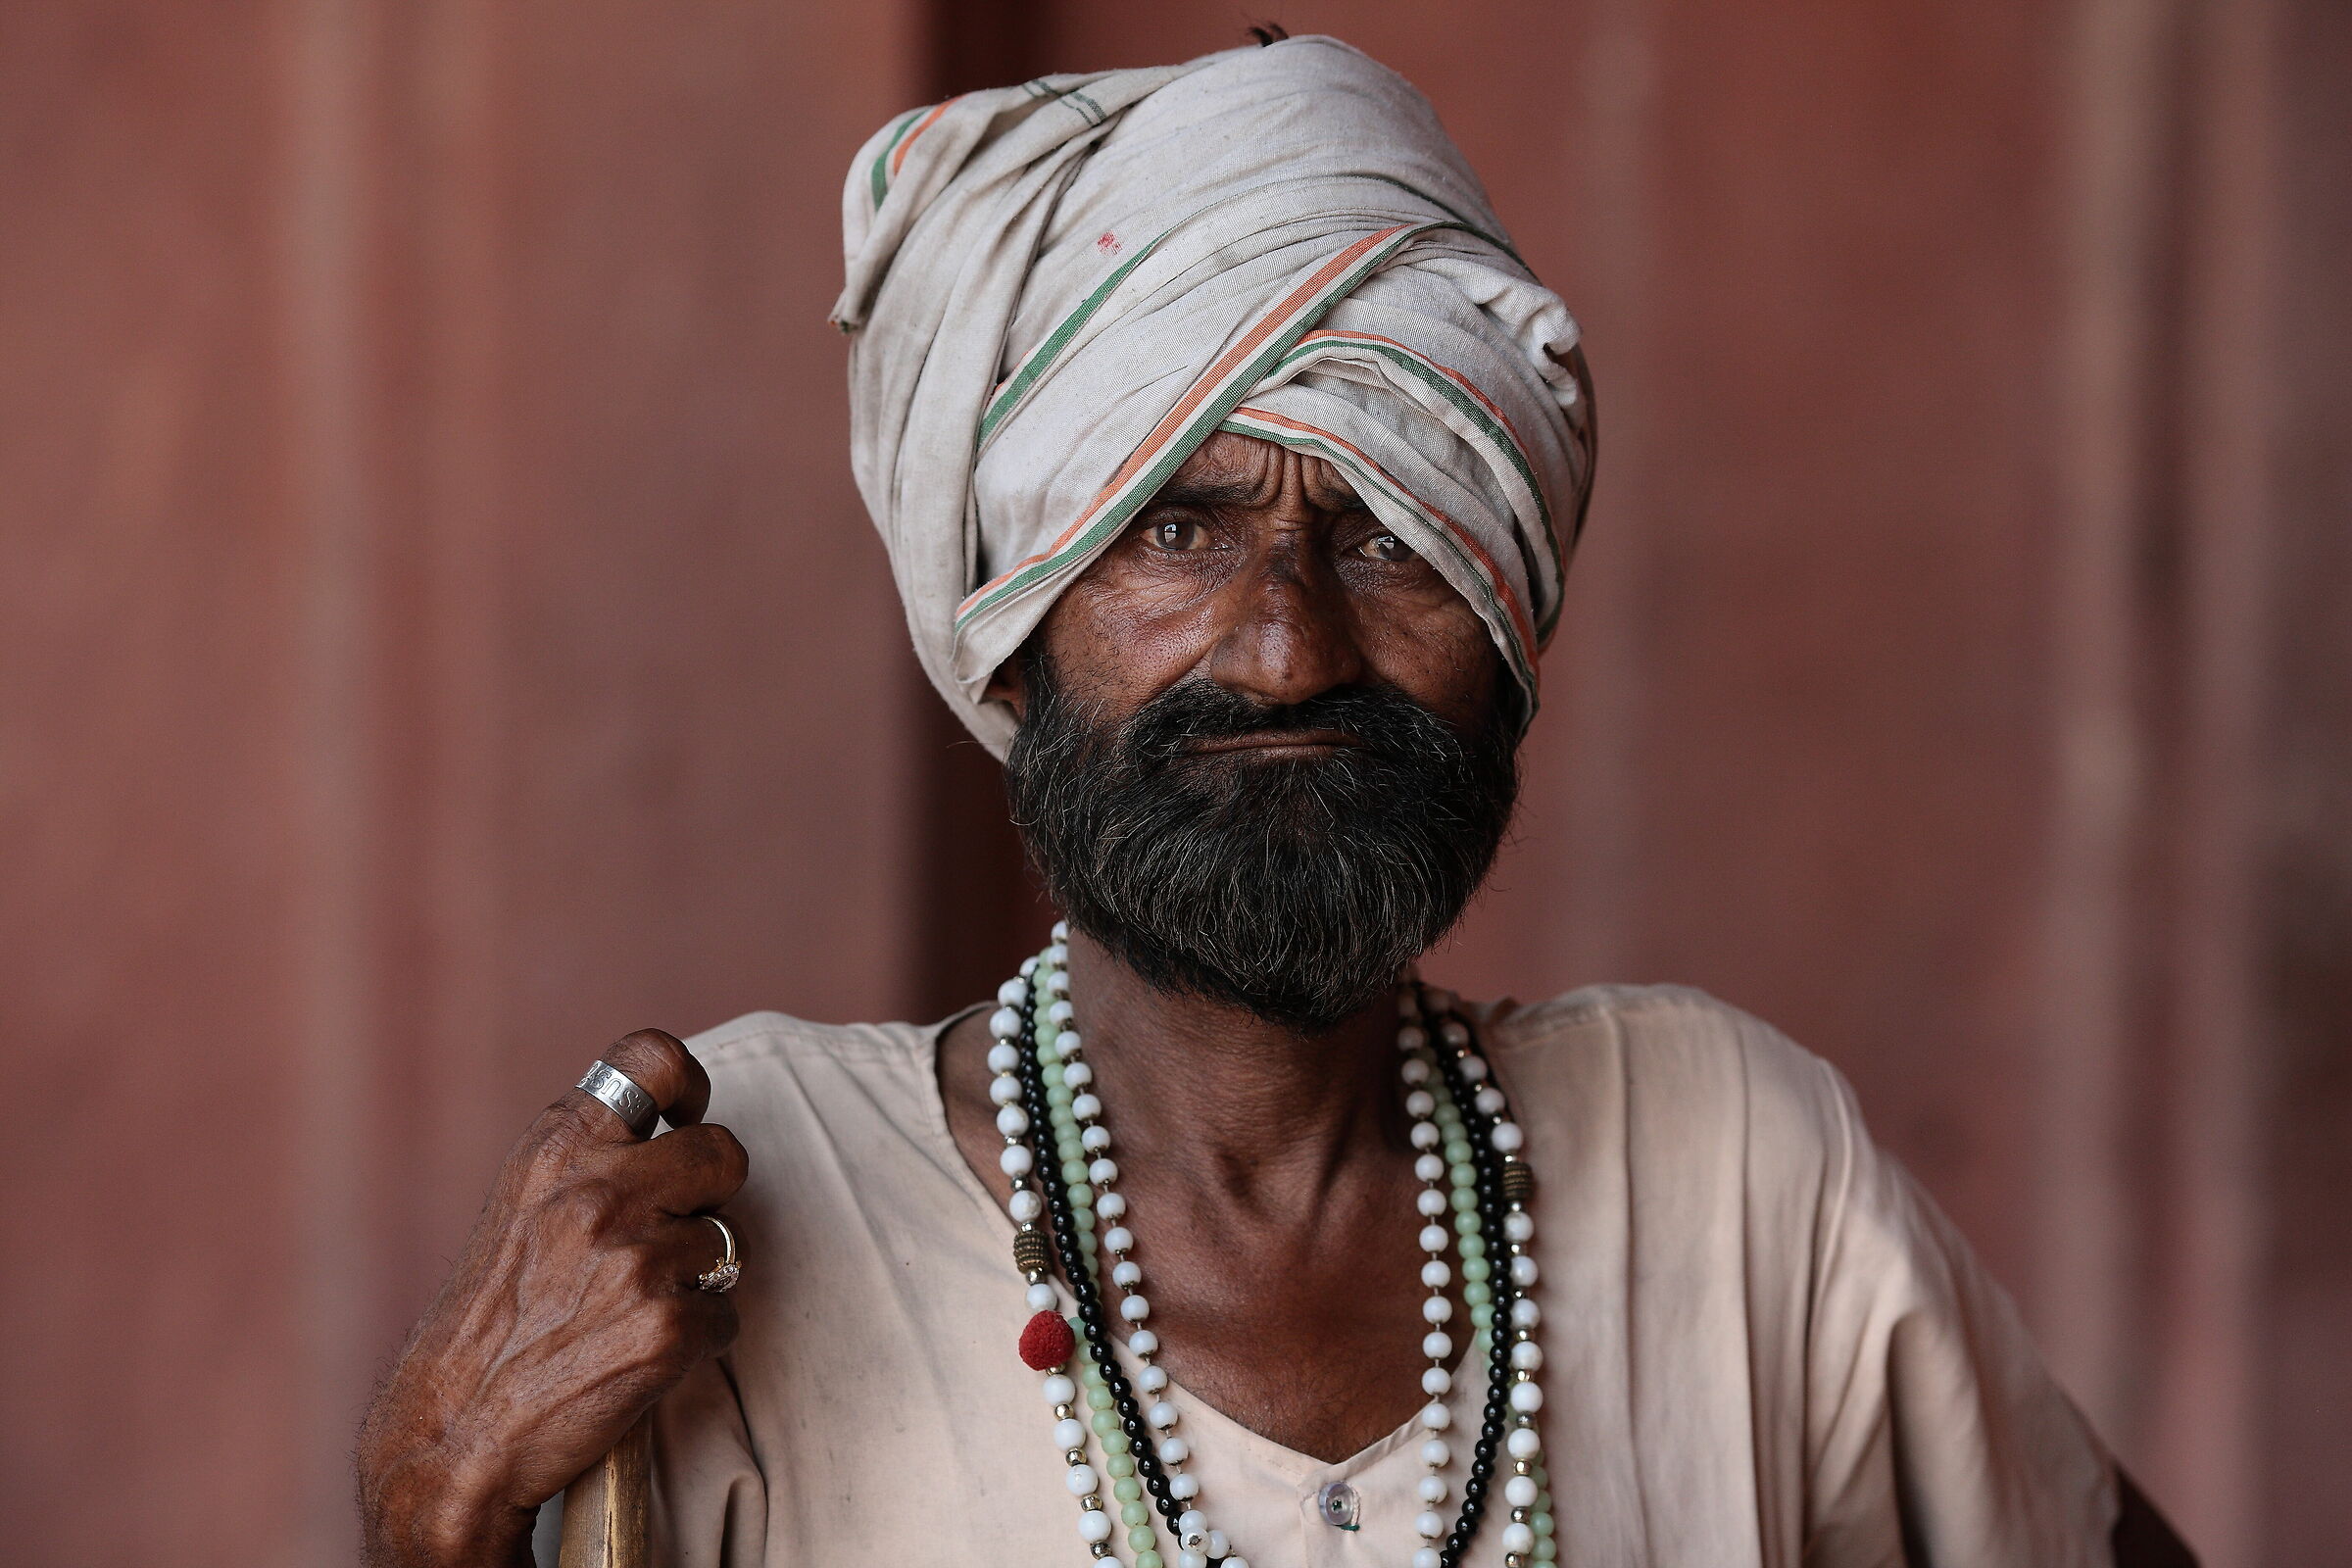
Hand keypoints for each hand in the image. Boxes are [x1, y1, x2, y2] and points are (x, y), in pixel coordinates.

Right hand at [357, 1030, 747, 1566]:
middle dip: (712, 1195)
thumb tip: (670, 1125)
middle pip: (723, 1152)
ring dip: (700, 1277)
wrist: (454, 1436)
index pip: (655, 1059)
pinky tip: (641, 1355)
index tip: (687, 1118)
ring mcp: (635, 1260)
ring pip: (729, 1242)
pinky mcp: (666, 1329)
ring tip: (634, 1308)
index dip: (690, 1086)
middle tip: (674, 1234)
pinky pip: (726, 1313)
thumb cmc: (489, 1323)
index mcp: (557, 1149)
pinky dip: (697, 1338)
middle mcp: (598, 1192)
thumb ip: (587, 1159)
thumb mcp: (520, 1207)